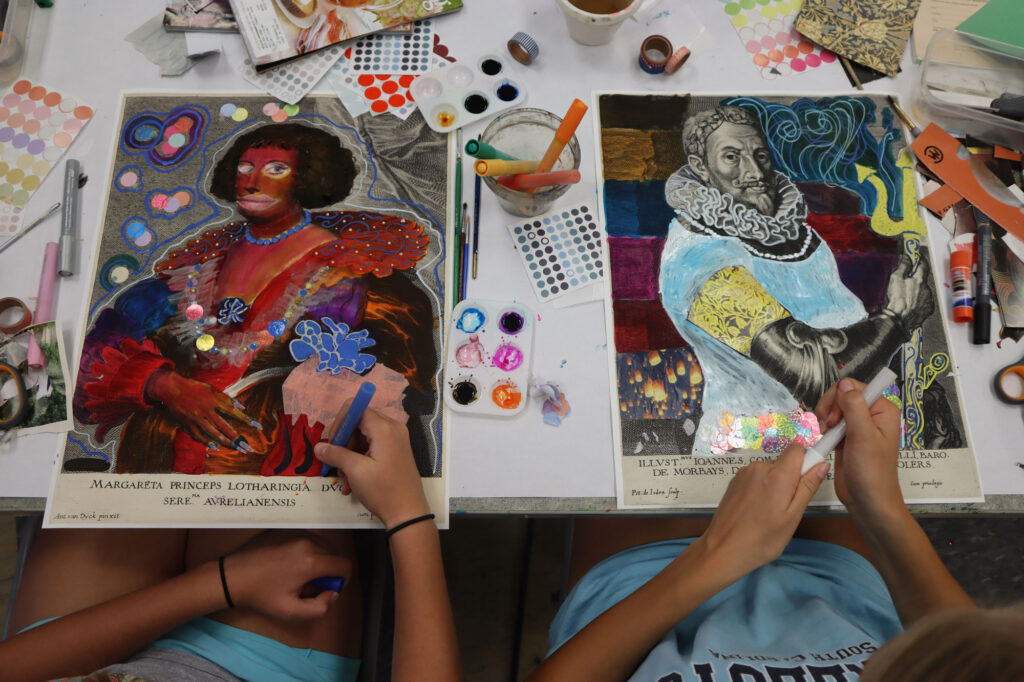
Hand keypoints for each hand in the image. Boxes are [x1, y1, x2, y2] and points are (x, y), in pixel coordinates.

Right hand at [144, 369, 250, 447]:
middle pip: (225, 427)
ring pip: (213, 434)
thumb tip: (242, 407)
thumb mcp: (212, 389)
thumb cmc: (194, 388)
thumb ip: (227, 399)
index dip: (246, 420)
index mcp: (214, 400)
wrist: (172, 389)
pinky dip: (207, 442)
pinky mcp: (187, 424)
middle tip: (247, 446)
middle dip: (237, 438)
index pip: (233, 412)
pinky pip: (199, 436)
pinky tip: (216, 447)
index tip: (256, 426)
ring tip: (236, 448)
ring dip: (226, 442)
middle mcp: (206, 411)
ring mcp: (196, 419)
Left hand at [220, 531, 349, 619]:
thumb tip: (332, 593)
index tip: (328, 588)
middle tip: (310, 584)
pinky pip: (309, 536)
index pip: (344, 566)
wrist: (232, 576)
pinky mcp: (287, 528)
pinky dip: (309, 548)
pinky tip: (292, 561)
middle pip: (335, 554)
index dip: (342, 580)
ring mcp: (297, 532)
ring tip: (300, 572)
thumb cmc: (260, 594)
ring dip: (320, 558)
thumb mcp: (290, 611)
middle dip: (329, 570)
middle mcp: (308, 542)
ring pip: (324, 543)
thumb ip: (319, 608)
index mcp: (311, 562)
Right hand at [314, 404, 429, 527]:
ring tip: (343, 479)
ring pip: (363, 438)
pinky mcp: (395, 453)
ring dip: (348, 457)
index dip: (340, 422)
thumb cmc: (383, 489)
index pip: (356, 408)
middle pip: (359, 423)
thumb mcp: (355, 471)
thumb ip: (335, 454)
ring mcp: (395, 441)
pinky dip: (359, 462)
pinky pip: (371, 449)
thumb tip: (318, 447)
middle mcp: (392, 429)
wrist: (408, 513)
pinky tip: (351, 484)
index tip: (331, 442)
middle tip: (334, 463)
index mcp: (384, 428)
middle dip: (343, 443)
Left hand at [698, 444, 827, 578]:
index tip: (808, 478)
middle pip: (784, 461)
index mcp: (777, 474)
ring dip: (775, 485)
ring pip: (770, 471)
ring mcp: (744, 473)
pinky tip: (757, 510)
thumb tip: (822, 465)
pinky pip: (756, 477)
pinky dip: (761, 488)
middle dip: (791, 478)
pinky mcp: (734, 481)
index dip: (807, 461)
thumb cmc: (762, 539)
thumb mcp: (793, 516)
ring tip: (770, 512)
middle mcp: (759, 467)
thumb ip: (808, 487)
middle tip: (788, 506)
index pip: (798, 449)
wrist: (723, 549)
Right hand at [814, 377, 903, 520]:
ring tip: (826, 435)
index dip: (840, 398)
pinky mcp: (846, 437)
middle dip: (830, 408)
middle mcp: (871, 415)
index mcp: (882, 410)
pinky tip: (826, 439)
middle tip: (829, 427)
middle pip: (842, 395)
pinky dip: (825, 428)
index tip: (836, 419)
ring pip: (834, 408)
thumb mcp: (863, 436)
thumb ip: (854, 406)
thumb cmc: (872, 472)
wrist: (867, 501)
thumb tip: (843, 382)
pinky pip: (831, 422)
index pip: (855, 387)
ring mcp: (858, 426)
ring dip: (826, 418)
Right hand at [883, 255, 934, 330]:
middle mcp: (927, 289)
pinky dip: (919, 302)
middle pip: (922, 280)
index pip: (923, 265)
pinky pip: (924, 302)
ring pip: (923, 292)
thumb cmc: (896, 300)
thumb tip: (907, 258)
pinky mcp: (928, 309)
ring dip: (917, 292)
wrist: (898, 319)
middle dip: (915, 280)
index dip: (920, 260)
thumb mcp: (895, 279)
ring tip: (905, 297)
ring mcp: (928, 300)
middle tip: (905, 283)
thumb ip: (903, 266)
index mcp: (919, 280)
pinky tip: (910, 304)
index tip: (918, 258)